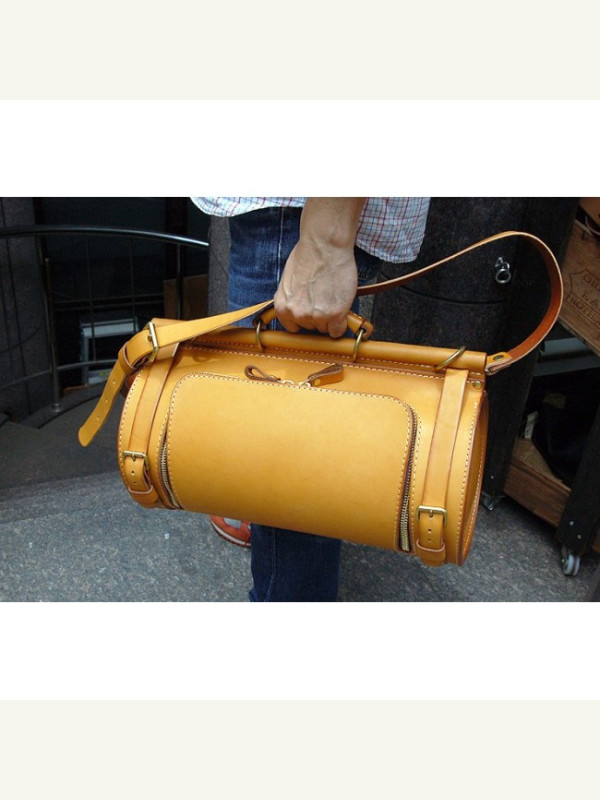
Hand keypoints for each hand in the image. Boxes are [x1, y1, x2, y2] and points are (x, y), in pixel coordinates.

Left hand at [274, 198, 365, 337]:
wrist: (324, 246)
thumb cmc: (307, 255)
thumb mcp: (288, 281)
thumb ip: (292, 298)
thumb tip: (299, 306)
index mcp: (282, 307)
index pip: (293, 327)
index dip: (304, 319)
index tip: (311, 314)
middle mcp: (297, 314)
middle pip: (311, 328)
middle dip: (318, 316)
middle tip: (325, 299)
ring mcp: (316, 316)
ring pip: (325, 329)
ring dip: (331, 318)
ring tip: (333, 298)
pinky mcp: (334, 315)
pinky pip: (338, 331)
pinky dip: (342, 323)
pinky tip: (342, 310)